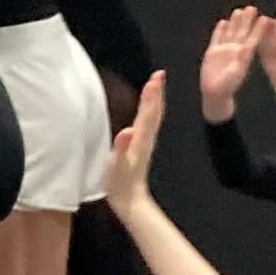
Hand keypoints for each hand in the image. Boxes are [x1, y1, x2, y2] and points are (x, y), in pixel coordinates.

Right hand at [101, 68, 166, 210]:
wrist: (129, 200)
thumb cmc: (119, 183)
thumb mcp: (116, 166)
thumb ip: (121, 148)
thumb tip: (127, 131)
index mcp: (140, 139)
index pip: (148, 113)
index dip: (151, 95)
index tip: (156, 77)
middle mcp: (146, 138)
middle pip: (154, 112)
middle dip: (156, 92)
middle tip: (159, 74)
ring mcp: (145, 142)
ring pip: (153, 116)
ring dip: (154, 99)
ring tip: (155, 84)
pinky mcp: (141, 146)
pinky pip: (148, 122)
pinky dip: (149, 110)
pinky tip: (146, 108)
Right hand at [193, 2, 262, 116]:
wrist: (215, 93)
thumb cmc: (227, 86)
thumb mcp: (236, 72)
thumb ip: (241, 59)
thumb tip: (246, 47)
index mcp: (243, 55)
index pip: (253, 38)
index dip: (258, 28)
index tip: (265, 18)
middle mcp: (235, 51)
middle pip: (242, 32)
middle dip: (247, 20)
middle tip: (253, 8)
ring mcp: (224, 51)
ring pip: (230, 32)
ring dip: (235, 22)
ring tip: (239, 10)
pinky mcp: (213, 52)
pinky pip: (218, 37)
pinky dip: (220, 29)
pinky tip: (223, 22)